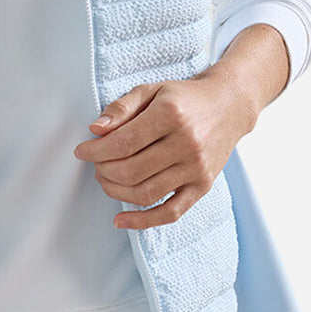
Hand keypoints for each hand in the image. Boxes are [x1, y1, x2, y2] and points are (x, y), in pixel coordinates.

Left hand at [71, 66, 257, 230]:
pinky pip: (171, 212)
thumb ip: (121, 108)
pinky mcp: (203, 186)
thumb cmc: (184, 98)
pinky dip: (143, 221)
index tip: (82, 151)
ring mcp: (197, 168)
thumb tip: (95, 130)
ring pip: (146, 193)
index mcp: (170, 114)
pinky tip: (121, 219)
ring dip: (116, 191)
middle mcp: (187, 143)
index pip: (123, 142)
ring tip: (106, 180)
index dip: (96, 151)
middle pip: (131, 170)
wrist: (228, 106)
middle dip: (104, 170)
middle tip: (95, 164)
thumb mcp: (150, 90)